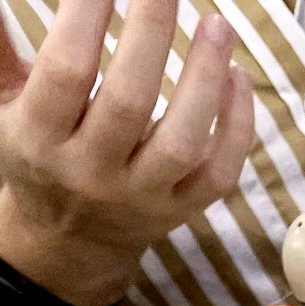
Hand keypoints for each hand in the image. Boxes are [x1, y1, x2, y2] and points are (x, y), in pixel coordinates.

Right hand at [0, 0, 253, 305]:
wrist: (70, 242)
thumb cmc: (40, 153)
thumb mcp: (9, 104)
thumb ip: (1, 49)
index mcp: (42, 138)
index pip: (66, 71)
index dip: (86, 18)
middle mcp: (93, 171)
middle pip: (129, 101)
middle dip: (151, 35)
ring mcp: (143, 195)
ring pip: (182, 141)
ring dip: (205, 80)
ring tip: (217, 25)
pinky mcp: (182, 211)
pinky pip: (219, 174)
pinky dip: (237, 127)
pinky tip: (239, 77)